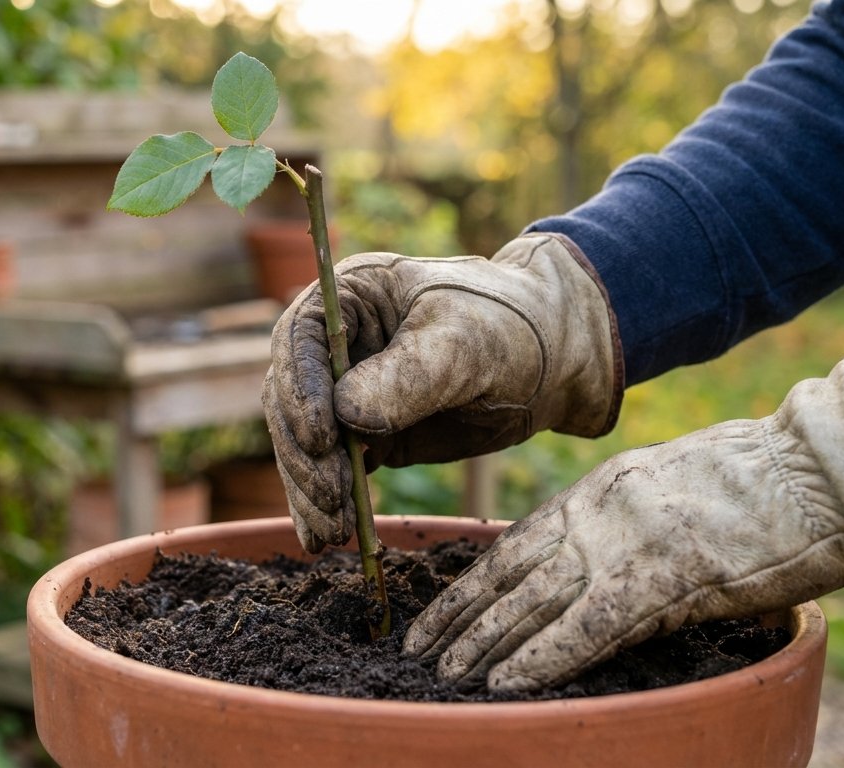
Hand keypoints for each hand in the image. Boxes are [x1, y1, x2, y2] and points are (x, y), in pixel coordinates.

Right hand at [262, 233, 621, 552]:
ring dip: (309, 488)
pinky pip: (330, 469)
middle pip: (290, 397)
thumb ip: (407, 377)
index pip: (300, 339)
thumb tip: (345, 415)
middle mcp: (334, 343)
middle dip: (305, 453)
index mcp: (348, 296)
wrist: (553, 361)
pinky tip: (323, 537)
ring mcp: (345, 390)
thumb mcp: (464, 344)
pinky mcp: (364, 434)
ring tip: (331, 533)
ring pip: (303, 441)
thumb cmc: (510, 329)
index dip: (301, 388)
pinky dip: (323, 503)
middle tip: (332, 498)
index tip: (320, 438)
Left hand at [404, 353, 843, 691]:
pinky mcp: (661, 579)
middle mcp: (593, 518)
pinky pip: (587, 628)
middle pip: (508, 575)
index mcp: (591, 494)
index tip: (433, 614)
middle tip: (418, 652)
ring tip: (445, 675)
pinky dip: (543, 658)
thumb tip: (576, 560)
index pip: (511, 545)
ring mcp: (623, 547)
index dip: (466, 584)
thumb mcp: (656, 486)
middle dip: (459, 618)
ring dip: (484, 643)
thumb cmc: (746, 481)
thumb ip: (609, 520)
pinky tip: (506, 682)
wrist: (807, 471)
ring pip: (532, 602)